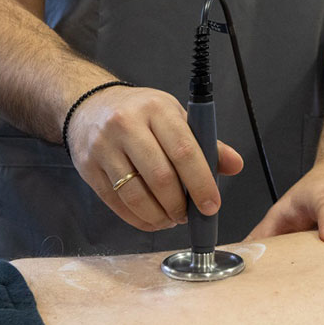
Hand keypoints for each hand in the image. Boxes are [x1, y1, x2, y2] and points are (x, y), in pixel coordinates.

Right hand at [67, 86, 243, 230]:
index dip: (201, 183)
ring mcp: (103, 147)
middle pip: (160, 177)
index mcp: (156, 109)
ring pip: (136, 195)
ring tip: (171, 218)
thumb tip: (235, 165)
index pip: (184, 151)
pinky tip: (151, 218)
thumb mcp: (175, 116)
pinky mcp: (88, 168)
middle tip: (189, 215)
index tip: (212, 205)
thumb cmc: (141, 114)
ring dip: (159, 216)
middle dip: (179, 205)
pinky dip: (138, 218)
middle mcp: (126, 125)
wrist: (89, 106)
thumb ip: (206, 143)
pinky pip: (117, 203)